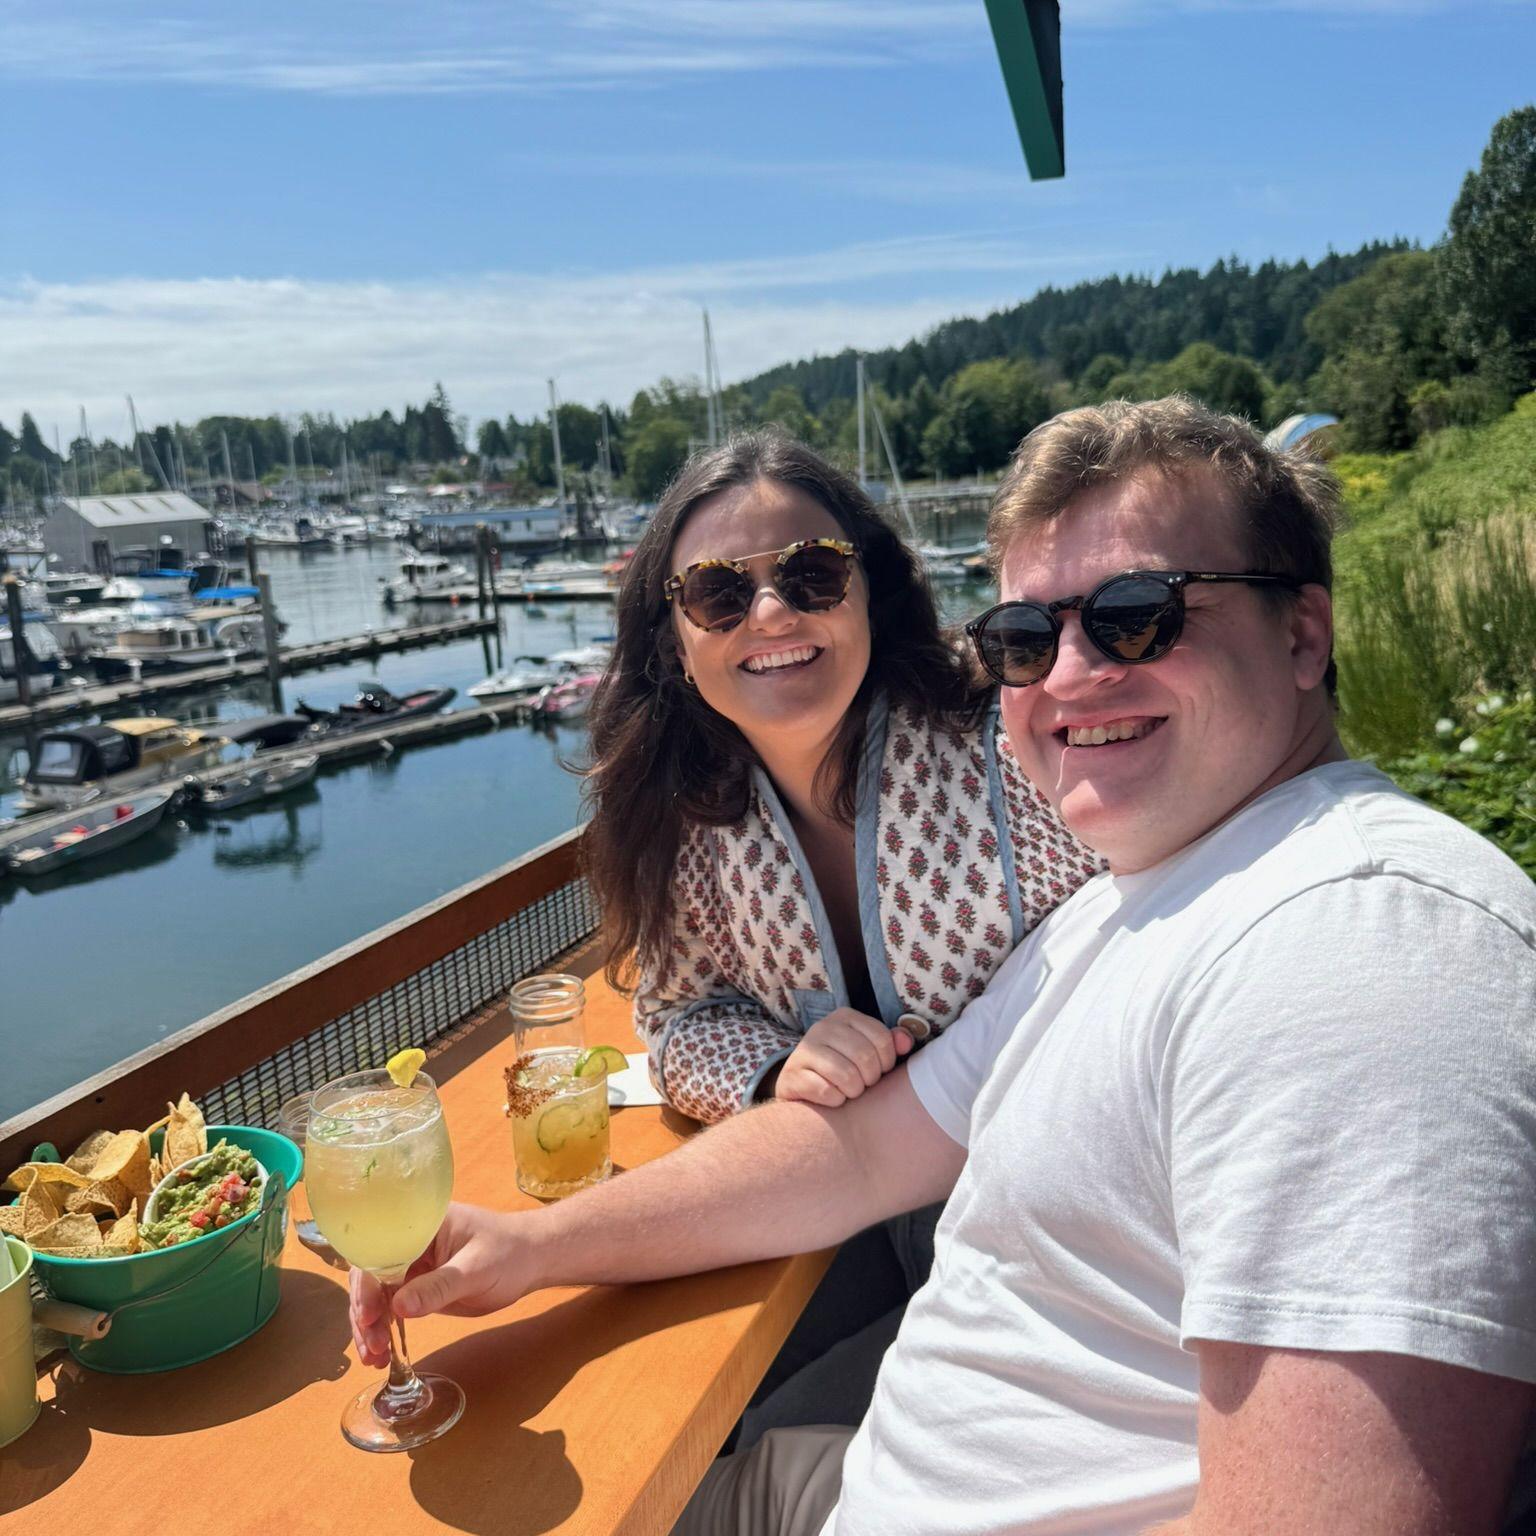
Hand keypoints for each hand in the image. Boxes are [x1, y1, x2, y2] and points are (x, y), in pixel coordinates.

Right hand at [349, 1202, 533, 1367]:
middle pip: (371, 1275)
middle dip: (366, 1311)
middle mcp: (409, 1242)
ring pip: (377, 1296)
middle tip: (372, 1346)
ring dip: (370, 1327)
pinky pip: (391, 1308)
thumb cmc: (508, 1253)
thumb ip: (439, 1287)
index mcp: (420, 1224)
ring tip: (373, 1358)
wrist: (530, 1261)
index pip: (380, 1249)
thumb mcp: (476, 1269)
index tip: (369, 1315)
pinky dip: (382, 1330)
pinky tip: (379, 1355)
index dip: (368, 1282)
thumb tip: (398, 1307)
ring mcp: (411, 1266)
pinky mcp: (417, 1287)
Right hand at [774, 1009, 912, 1108]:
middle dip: (870, 1079)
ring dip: (854, 1091)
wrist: (799, 1085)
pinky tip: (831, 1097)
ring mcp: (804, 1049)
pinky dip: (836, 1101)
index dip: (887, 1062)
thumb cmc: (842, 1067)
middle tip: (864, 1085)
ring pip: (847, 1076)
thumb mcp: (866, 1050)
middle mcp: (822, 1027)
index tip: (879, 1071)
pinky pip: (827, 1092)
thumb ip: (890, 1043)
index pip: (882, 1038)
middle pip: (866, 1057)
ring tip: (849, 1091)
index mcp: (844, 1016)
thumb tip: (905, 1042)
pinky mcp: (793, 1074)